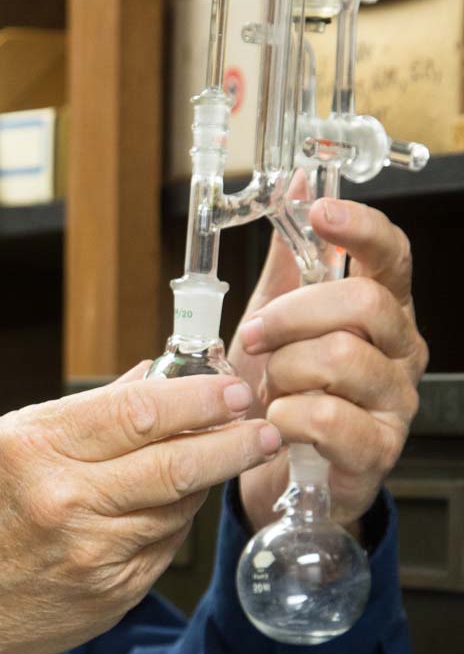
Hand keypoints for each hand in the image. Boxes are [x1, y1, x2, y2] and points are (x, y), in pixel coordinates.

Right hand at [0, 372, 280, 653]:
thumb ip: (76, 413)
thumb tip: (147, 378)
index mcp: (33, 450)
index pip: (140, 411)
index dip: (198, 396)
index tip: (232, 384)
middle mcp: (66, 502)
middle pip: (176, 462)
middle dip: (231, 438)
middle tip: (262, 422)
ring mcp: (91, 556)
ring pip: (177, 507)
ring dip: (207, 479)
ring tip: (224, 455)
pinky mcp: (108, 595)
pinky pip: (163, 549)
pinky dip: (175, 522)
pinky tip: (172, 505)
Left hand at [228, 198, 427, 532]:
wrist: (275, 468)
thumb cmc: (283, 388)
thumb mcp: (279, 317)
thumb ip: (291, 259)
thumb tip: (297, 185)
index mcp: (380, 311)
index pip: (392, 256)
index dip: (360, 228)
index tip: (319, 210)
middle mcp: (400, 351)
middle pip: (363, 304)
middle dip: (291, 314)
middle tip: (253, 336)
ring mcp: (395, 402)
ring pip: (341, 359)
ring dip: (283, 370)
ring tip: (268, 388)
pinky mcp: (377, 450)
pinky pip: (328, 419)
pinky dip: (285, 417)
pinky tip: (276, 423)